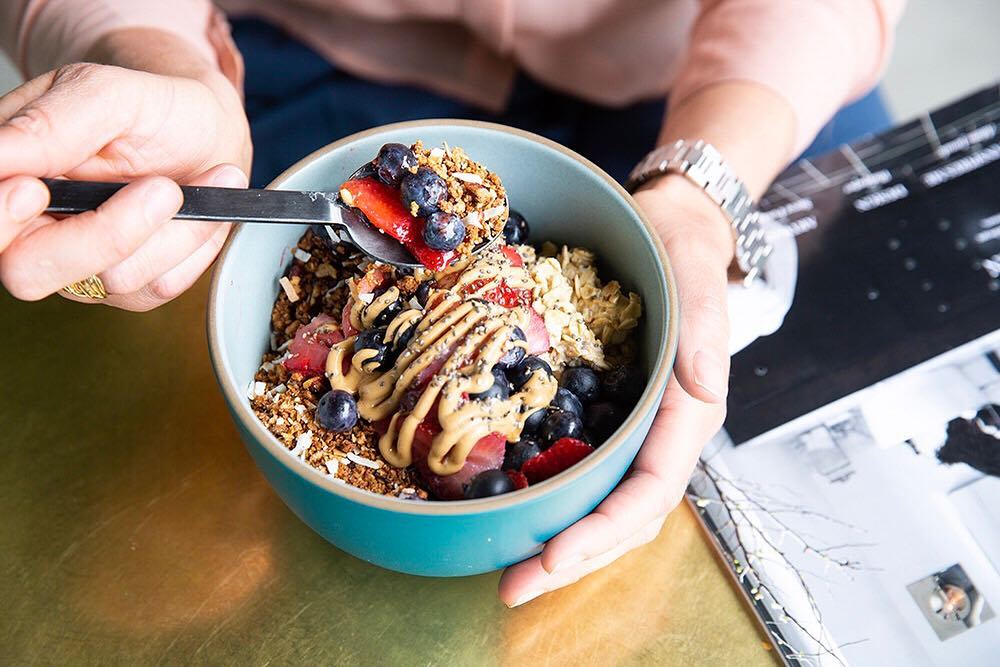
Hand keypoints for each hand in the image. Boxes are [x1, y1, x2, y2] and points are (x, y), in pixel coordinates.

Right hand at [0, 53, 250, 310]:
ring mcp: (86, 266)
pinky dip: (192, 243)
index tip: (34, 189)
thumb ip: (48, 124)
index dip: (0, 217)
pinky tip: (198, 207)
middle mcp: (37, 233)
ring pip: (113, 278)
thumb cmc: (148, 108)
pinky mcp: (135, 286)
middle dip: (104, 235)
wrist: (203, 127)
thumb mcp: (102, 94)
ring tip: (187, 183)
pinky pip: (160, 284)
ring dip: (169, 229)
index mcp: (9, 181)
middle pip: (29, 273)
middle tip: (162, 188)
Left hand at [499, 175, 732, 605]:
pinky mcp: (602, 415)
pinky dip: (549, 501)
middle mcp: (659, 431)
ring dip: (558, 542)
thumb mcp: (695, 270)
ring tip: (506, 569)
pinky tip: (508, 512)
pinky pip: (579, 469)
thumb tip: (701, 384)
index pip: (652, 490)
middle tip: (511, 585)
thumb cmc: (681, 247)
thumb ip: (704, 325)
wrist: (663, 227)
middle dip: (572, 557)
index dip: (604, 530)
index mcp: (687, 411)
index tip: (552, 556)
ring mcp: (630, 428)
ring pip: (601, 504)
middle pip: (623, 515)